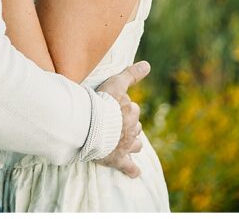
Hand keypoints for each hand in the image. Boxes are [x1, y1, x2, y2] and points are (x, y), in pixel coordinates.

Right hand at [96, 61, 150, 177]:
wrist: (90, 125)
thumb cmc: (101, 102)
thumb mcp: (116, 83)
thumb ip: (131, 74)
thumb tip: (148, 65)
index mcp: (131, 112)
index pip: (132, 110)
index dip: (123, 109)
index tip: (113, 108)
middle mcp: (132, 130)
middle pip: (135, 127)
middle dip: (128, 126)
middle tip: (115, 125)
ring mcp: (125, 146)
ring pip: (135, 145)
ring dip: (132, 144)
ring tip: (125, 143)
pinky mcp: (117, 160)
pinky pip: (128, 167)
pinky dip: (132, 170)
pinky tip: (136, 173)